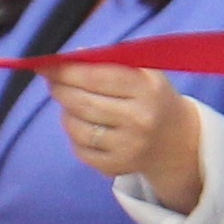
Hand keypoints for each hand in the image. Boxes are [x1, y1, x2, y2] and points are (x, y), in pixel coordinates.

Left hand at [48, 63, 204, 206]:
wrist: (176, 141)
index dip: (66, 71)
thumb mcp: (144, 73)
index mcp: (146, 89)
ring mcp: (127, 146)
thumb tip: (70, 57)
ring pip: (77, 127)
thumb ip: (110, 61)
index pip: (96, 77)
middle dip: (60, 89)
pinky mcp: (116, 166)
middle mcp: (139, 119)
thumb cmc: (152, 98)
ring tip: (68, 102)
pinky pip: (80, 149)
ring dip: (65, 112)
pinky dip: (73, 134)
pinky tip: (80, 124)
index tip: (46, 65)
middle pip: (83, 103)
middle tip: (52, 81)